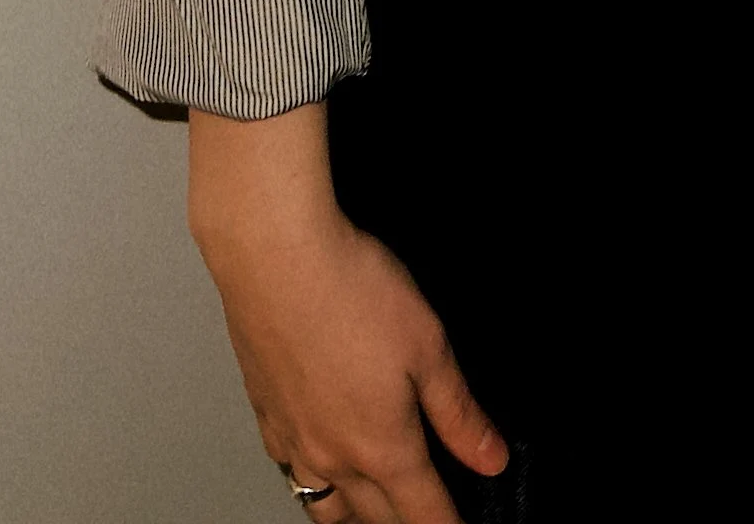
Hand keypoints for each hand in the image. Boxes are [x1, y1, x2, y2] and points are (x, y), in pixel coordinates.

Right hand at [188, 105, 509, 523]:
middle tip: (423, 516)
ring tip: (372, 511)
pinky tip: (314, 463)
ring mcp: (292, 438)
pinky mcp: (264, 412)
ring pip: (324, 506)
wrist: (274, 255)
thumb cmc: (349, 289)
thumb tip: (489, 456)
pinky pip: (288, 470)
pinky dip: (309, 480)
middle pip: (374, 520)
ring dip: (353, 517)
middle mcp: (332, 454)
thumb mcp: (429, 345)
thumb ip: (459, 411)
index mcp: (381, 446)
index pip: (424, 512)